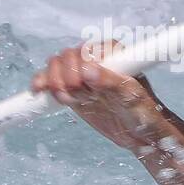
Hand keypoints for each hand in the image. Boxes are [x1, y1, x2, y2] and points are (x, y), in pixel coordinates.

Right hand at [31, 42, 166, 151]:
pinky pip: (49, 80)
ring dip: (56, 84)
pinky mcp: (72, 88)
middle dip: (66, 77)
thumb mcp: (131, 97)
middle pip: (66, 57)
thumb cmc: (144, 112)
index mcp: (114, 53)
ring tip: (70, 100)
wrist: (141, 134)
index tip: (83, 84)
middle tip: (78, 95)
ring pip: (55, 67)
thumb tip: (88, 69)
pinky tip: (39, 92)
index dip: (78, 66)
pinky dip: (42, 84)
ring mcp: (82, 74)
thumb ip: (110, 81)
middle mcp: (96, 59)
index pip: (85, 50)